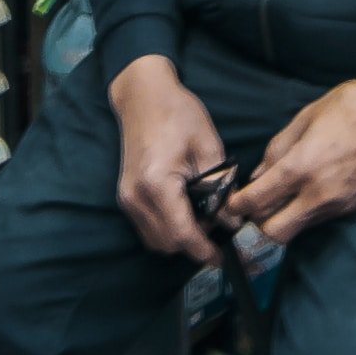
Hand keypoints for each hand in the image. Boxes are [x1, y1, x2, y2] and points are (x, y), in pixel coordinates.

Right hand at [111, 53, 227, 255]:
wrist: (143, 96)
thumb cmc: (178, 114)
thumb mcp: (208, 148)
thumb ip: (219, 188)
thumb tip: (230, 220)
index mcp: (157, 184)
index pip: (181, 234)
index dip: (203, 250)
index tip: (220, 258)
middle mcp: (135, 197)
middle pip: (166, 243)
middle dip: (193, 244)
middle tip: (216, 228)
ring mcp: (126, 198)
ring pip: (154, 240)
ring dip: (178, 239)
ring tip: (202, 219)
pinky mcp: (125, 196)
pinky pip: (146, 227)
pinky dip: (166, 228)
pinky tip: (185, 211)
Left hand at [233, 72, 355, 251]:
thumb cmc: (354, 106)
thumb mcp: (306, 117)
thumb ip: (277, 150)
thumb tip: (259, 175)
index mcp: (302, 167)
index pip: (257, 202)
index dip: (236, 206)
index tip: (230, 203)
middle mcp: (319, 194)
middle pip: (274, 233)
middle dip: (258, 224)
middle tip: (254, 206)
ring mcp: (339, 204)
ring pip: (298, 229)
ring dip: (283, 219)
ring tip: (279, 197)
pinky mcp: (354, 207)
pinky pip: (320, 218)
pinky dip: (306, 212)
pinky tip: (307, 191)